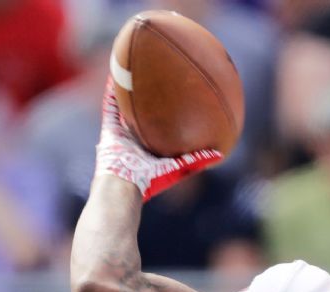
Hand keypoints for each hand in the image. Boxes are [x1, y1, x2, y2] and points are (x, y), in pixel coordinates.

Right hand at [96, 81, 222, 200]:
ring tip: (132, 68)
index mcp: (150, 147)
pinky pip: (110, 107)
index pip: (160, 127)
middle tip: (155, 78)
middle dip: (148, 98)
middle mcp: (135, 139)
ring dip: (127, 90)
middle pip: (143, 114)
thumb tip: (220, 154)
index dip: (167, 114)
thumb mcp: (177, 168)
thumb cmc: (151, 180)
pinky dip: (111, 92)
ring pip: (124, 107)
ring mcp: (121, 134)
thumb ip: (196, 160)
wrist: (124, 185)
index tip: (176, 98)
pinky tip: (115, 73)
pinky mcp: (109, 130)